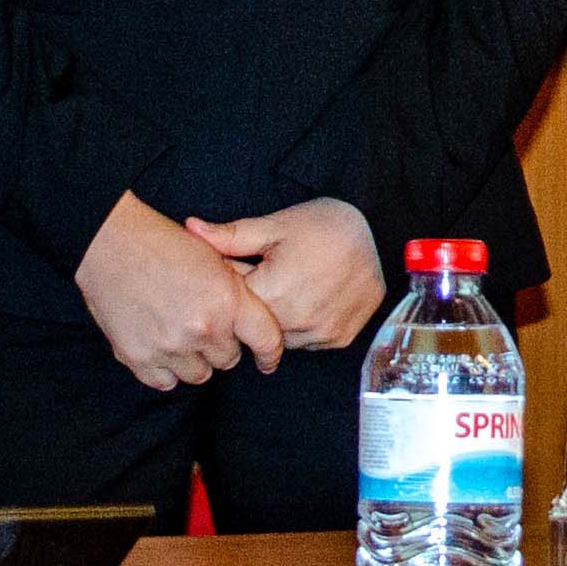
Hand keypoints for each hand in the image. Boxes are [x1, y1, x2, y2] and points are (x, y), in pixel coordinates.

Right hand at [79, 192, 287, 388]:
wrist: (110, 242)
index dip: (269, 354)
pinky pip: (165, 382)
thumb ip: (236, 294)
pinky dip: (165, 368)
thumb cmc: (162, 243)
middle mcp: (203, 328)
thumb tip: (249, 325)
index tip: (266, 361)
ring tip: (179, 332)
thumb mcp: (214, 257)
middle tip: (203, 322)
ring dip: (193, 359)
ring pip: (199, 375)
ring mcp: (170, 347)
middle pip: (228, 360)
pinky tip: (160, 344)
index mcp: (228, 300)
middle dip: (220, 345)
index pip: (266, 341)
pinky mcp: (139, 358)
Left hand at [186, 197, 386, 353]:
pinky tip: (309, 298)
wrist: (377, 229)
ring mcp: (319, 333)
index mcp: (272, 292)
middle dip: (254, 304)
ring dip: (277, 318)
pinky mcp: (337, 339)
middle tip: (270, 275)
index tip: (240, 268)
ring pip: (280, 337)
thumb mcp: (274, 225)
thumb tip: (189, 228)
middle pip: (255, 325)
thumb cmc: (322, 224)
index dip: (232, 285)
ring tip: (291, 285)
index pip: (234, 303)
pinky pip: (307, 341)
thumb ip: (229, 236)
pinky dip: (302, 326)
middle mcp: (295, 320)